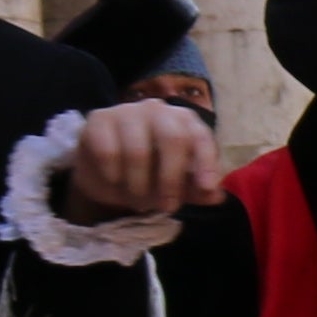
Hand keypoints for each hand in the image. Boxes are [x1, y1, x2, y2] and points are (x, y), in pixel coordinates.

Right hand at [64, 95, 223, 218]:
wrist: (106, 173)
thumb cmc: (150, 174)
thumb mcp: (177, 186)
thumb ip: (197, 189)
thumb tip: (217, 196)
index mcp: (183, 121)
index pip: (200, 136)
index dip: (206, 162)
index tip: (206, 188)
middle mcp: (158, 110)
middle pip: (172, 139)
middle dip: (171, 179)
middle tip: (167, 207)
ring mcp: (127, 111)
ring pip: (138, 151)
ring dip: (139, 185)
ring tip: (138, 200)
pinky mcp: (99, 119)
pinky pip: (109, 152)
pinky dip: (114, 176)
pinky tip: (115, 181)